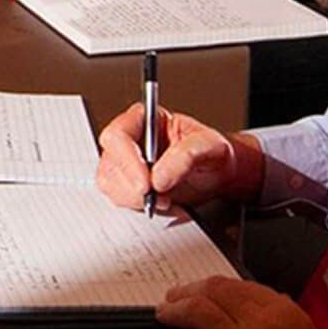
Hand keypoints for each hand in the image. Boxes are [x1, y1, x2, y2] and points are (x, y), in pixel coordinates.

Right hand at [95, 102, 257, 210]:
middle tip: (159, 197)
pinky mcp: (127, 185)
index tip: (146, 183)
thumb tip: (159, 176)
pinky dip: (140, 208)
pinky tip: (162, 204)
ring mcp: (125, 163)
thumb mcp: (210, 146)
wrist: (218, 174)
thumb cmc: (212, 153)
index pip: (118, 135)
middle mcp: (130, 140)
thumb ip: (186, 155)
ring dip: (137, 199)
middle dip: (133, 187)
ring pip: (110, 184)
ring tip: (166, 199)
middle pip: (109, 163)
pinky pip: (120, 200)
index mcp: (145, 120)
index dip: (127, 160)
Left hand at [158, 278, 327, 328]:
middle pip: (212, 292)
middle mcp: (262, 324)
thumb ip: (282, 316)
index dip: (210, 285)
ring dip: (174, 310)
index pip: (235, 285)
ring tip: (164, 313)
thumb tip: (253, 302)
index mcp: (284, 313)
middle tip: (173, 296)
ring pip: (197, 312)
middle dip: (187, 291)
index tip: (200, 288)